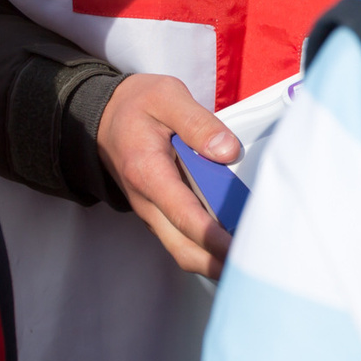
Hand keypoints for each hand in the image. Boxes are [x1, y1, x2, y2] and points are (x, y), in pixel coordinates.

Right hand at [96, 74, 240, 278]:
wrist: (103, 118)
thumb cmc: (137, 106)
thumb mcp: (166, 96)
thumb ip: (197, 122)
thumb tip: (227, 151)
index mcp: (148, 171)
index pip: (182, 214)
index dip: (212, 236)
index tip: (239, 248)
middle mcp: (147, 201)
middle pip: (184, 249)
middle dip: (218, 263)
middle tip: (257, 263)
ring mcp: (153, 212)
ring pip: (184, 251)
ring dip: (215, 261)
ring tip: (253, 258)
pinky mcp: (160, 215)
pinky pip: (184, 241)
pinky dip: (208, 251)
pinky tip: (236, 243)